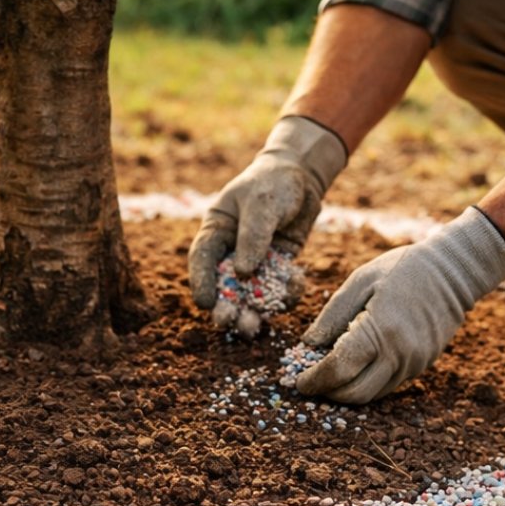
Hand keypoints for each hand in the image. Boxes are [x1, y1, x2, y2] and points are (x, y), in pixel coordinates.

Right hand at [188, 116, 345, 308]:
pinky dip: (284, 294)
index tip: (205, 303)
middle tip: (228, 322)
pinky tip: (294, 289)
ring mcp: (254, 261)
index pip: (202, 259)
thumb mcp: (262, 204)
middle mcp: (231, 250)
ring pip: (249, 292)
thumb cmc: (274, 183)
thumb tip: (243, 273)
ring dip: (251, 310)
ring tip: (253, 328)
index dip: (201, 282)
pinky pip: (277, 288)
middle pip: (223, 283)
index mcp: (216, 230)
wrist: (303, 177)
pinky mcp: (276, 267)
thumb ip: (253, 236)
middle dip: (225, 305)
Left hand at [295, 207, 504, 403]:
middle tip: (310, 384)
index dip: (314, 380)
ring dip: (346, 392)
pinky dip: (366, 383)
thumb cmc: (402, 269)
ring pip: (372, 396)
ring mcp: (413, 364)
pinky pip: (387, 385)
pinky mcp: (422, 366)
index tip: (297, 382)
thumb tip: (307, 345)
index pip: (339, 369)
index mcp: (380, 330)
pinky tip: (354, 368)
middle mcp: (399, 354)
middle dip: (328, 393)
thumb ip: (331, 316)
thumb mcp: (359, 281)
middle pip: (354, 394)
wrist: (455, 272)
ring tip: (328, 377)